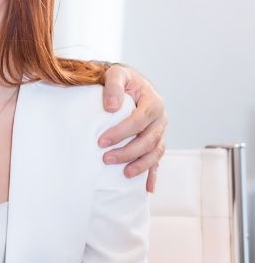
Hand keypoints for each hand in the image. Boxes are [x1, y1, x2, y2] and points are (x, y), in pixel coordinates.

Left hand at [98, 63, 166, 191]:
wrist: (129, 83)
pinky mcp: (155, 142)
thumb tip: (111, 107)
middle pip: (149, 139)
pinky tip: (147, 188)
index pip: (140, 120)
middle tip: (106, 159)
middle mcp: (161, 119)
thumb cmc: (121, 79)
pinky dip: (153, 174)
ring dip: (141, 164)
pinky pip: (157, 160)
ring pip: (156, 151)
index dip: (122, 132)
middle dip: (129, 151)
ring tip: (124, 173)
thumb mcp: (116, 74)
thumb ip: (114, 86)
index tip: (101, 141)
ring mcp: (160, 132)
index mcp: (154, 102)